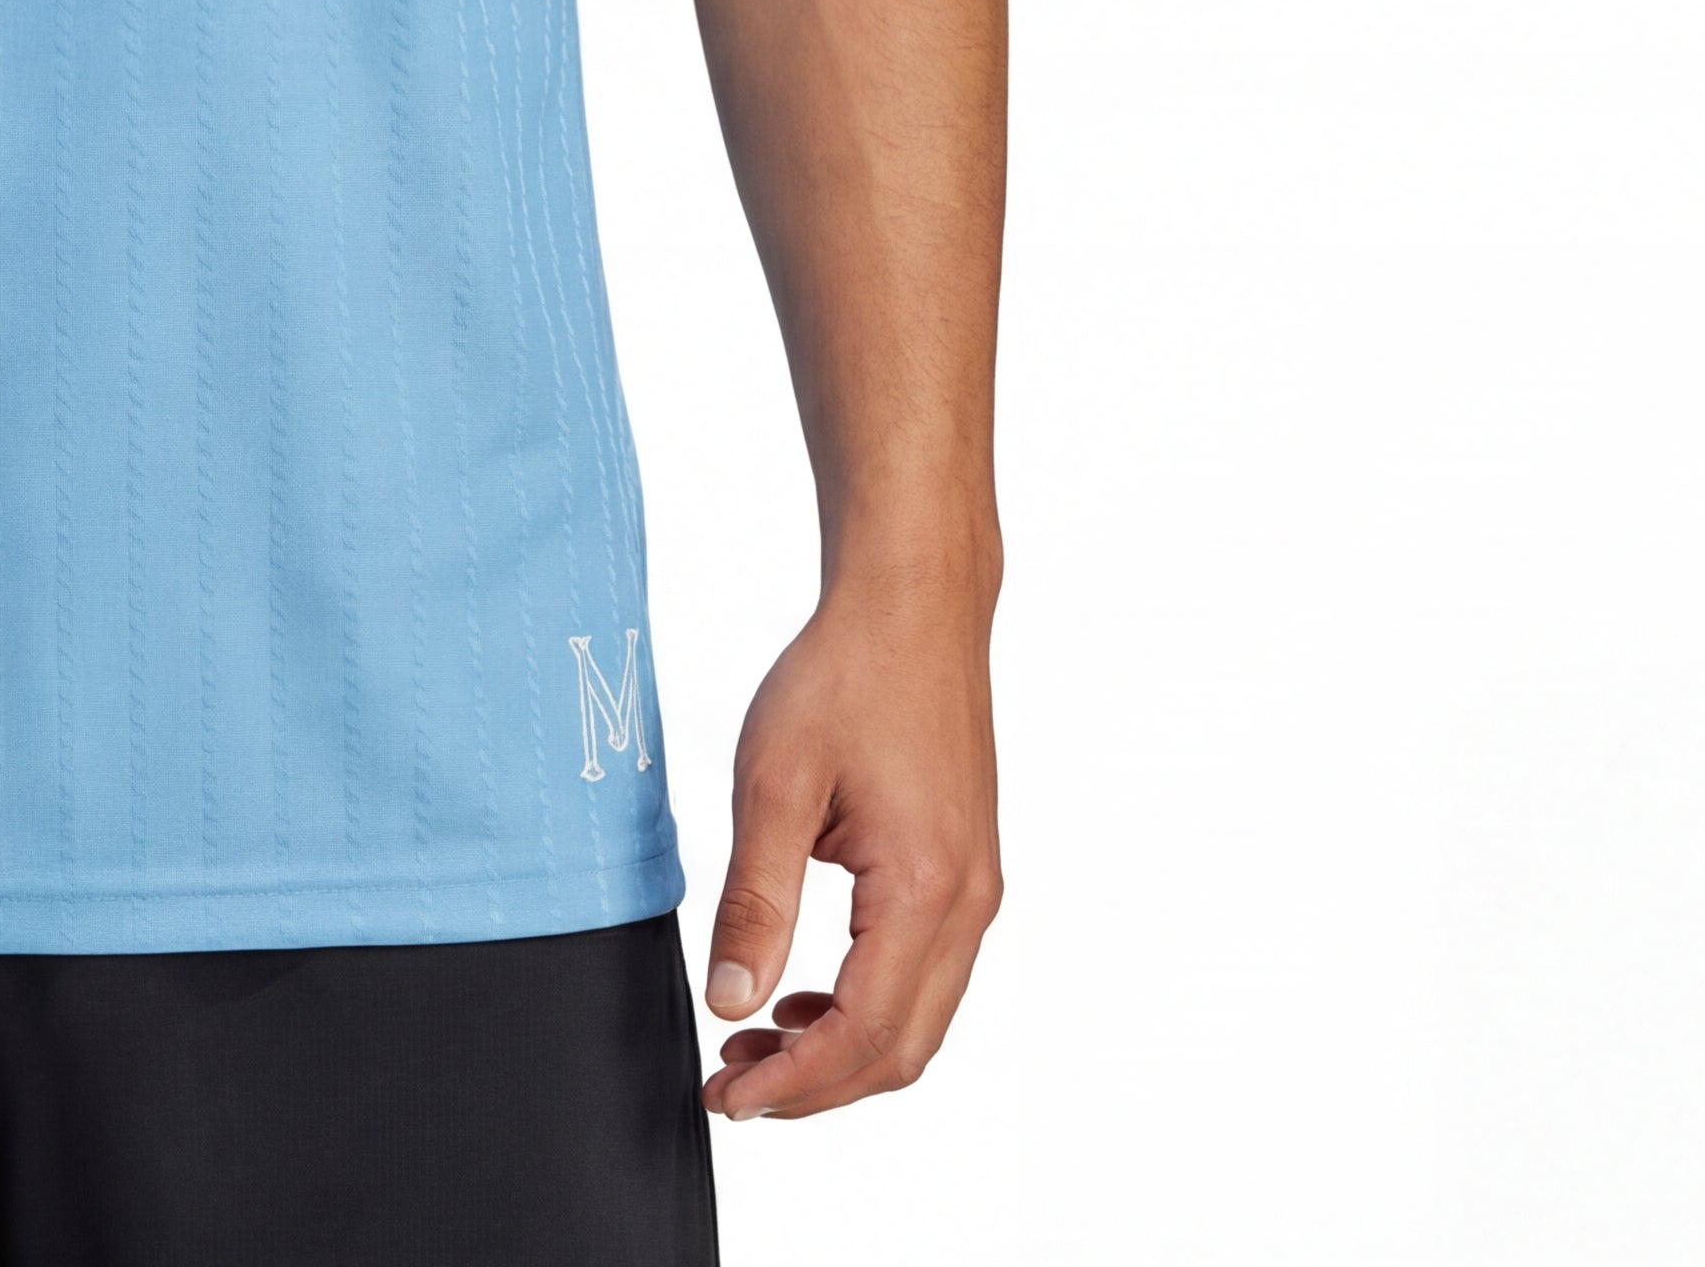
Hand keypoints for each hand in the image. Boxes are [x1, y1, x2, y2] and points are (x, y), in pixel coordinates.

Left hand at [698, 576, 1001, 1120]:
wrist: (912, 606)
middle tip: (731, 1086)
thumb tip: (731, 1001)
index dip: (794, 1084)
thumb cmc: (845, 674)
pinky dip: (867, 1007)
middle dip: (816, 1086)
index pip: (863, 1034)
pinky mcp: (966, 873)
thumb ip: (755, 900)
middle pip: (900, 1050)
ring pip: (918, 1021)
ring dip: (841, 1051)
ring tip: (756, 1045)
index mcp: (923, 889)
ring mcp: (976, 891)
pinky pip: (925, 976)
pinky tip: (804, 994)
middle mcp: (968, 904)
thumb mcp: (773, 781)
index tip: (728, 1099)